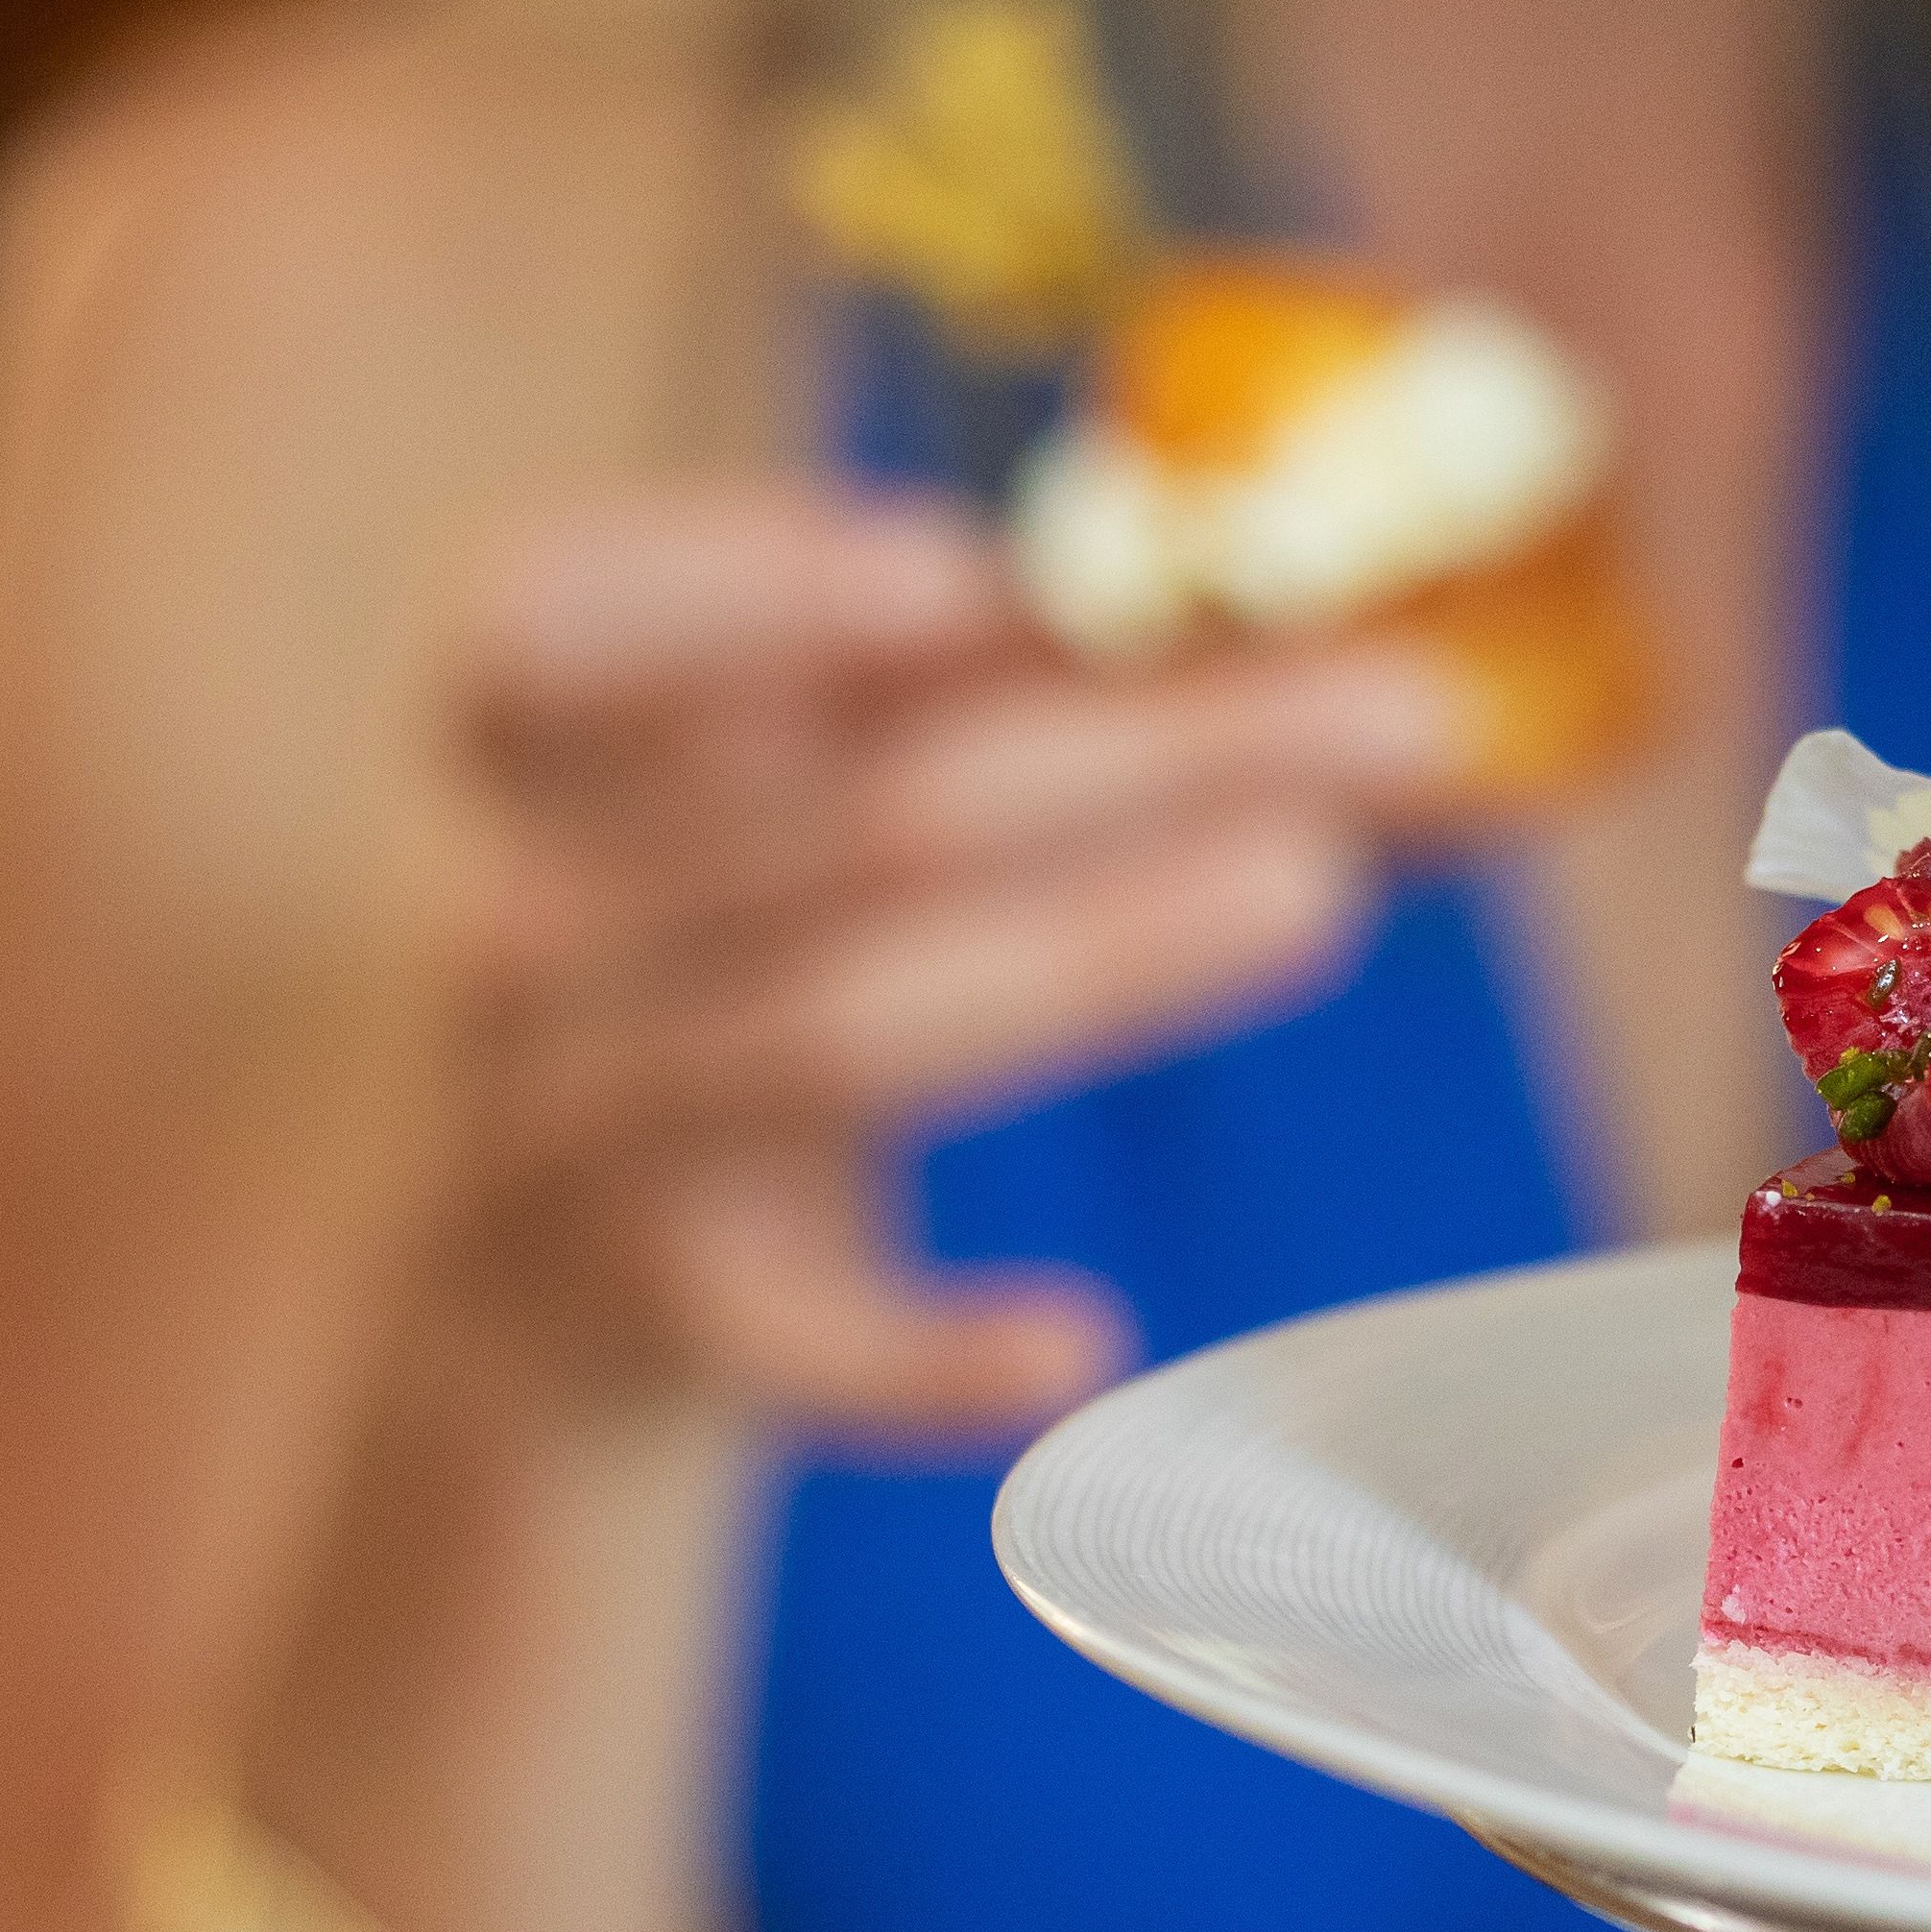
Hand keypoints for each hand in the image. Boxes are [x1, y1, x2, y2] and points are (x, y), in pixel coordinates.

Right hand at [425, 479, 1467, 1441]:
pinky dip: (922, 1357)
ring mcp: (575, 1136)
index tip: (960, 574)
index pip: (542, 631)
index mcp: (544, 779)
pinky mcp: (650, 1324)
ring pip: (837, 1032)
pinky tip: (1078, 1343)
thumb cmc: (714, 1002)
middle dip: (1141, 750)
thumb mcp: (779, 844)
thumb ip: (967, 722)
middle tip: (1402, 713)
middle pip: (849, 820)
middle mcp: (535, 938)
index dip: (735, 589)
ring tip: (1320, 888)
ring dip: (1095, 953)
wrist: (528, 1319)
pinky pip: (792, 1341)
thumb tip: (1300, 644)